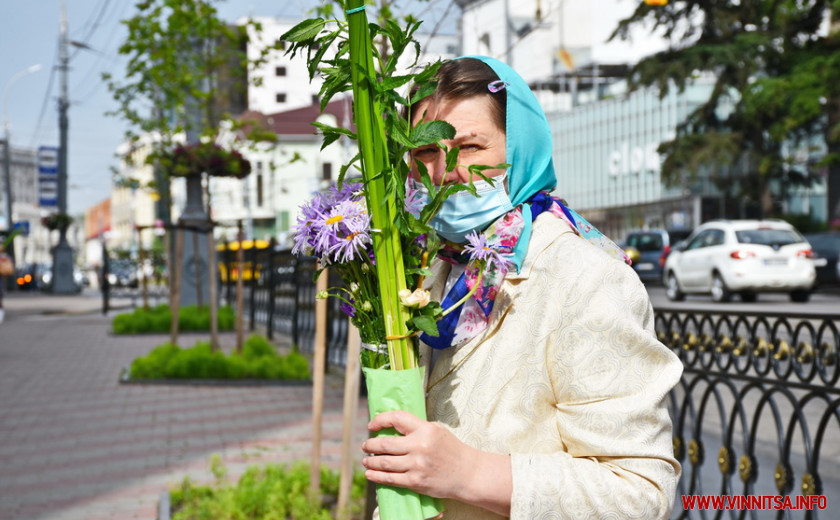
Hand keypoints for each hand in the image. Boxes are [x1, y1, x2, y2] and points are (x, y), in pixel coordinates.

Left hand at [361, 410, 511, 515]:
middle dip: (370, 445)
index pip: (397, 418)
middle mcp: (419, 446)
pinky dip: (376, 476)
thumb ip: (417, 427)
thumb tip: (392, 426)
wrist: (467, 473)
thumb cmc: (451, 450)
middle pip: (385, 444)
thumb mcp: (437, 430)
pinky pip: (390, 479)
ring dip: (370, 461)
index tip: (372, 425)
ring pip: (384, 462)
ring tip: (366, 460)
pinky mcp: (416, 481)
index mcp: (425, 429)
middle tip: (365, 446)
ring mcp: (417, 465)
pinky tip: (370, 474)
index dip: (380, 420)